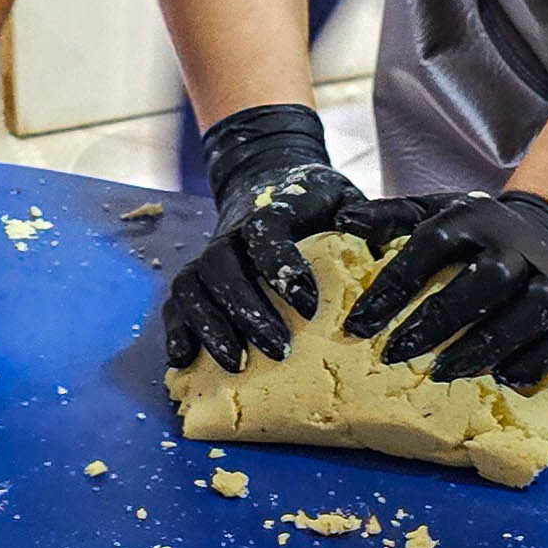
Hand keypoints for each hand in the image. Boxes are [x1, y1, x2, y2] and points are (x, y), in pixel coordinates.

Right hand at [163, 104, 373, 374]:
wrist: (270, 183)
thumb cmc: (319, 205)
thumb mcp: (348, 200)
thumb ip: (366, 219)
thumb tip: (371, 237)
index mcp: (270, 211)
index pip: (264, 231)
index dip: (280, 266)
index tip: (309, 305)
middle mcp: (231, 234)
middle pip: (221, 266)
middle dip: (247, 311)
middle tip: (280, 350)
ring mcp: (208, 258)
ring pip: (192, 287)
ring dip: (210, 327)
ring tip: (237, 363)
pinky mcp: (196, 283)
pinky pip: (176, 305)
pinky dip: (176, 331)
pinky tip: (184, 361)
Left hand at [343, 187, 547, 391]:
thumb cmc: (475, 237)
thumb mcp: (432, 215)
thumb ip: (388, 219)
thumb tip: (343, 222)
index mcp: (475, 219)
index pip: (431, 246)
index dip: (393, 287)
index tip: (357, 326)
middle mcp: (520, 245)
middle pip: (488, 279)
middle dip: (441, 320)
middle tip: (397, 354)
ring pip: (531, 310)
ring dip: (487, 345)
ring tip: (446, 372)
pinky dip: (539, 360)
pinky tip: (504, 377)